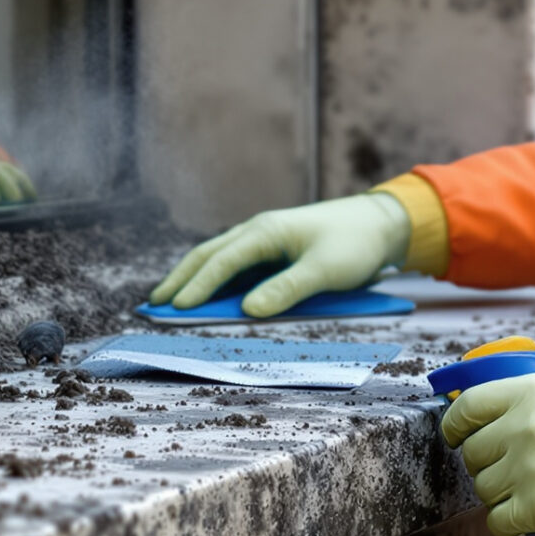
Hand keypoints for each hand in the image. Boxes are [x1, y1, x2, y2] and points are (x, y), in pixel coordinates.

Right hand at [147, 193, 410, 317]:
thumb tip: (248, 311)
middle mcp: (259, 232)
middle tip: (153, 305)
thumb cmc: (354, 245)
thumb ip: (287, 290)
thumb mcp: (324, 270)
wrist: (380, 224)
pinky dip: (215, 280)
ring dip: (193, 278)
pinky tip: (204, 295)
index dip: (199, 286)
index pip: (223, 260)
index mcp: (267, 231)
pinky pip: (235, 266)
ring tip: (168, 301)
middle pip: (209, 255)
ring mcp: (264, 241)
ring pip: (218, 258)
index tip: (177, 309)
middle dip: (180, 280)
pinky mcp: (273, 251)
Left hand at [441, 363, 534, 535]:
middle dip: (485, 463)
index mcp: (531, 392)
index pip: (468, 407)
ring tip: (524, 493)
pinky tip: (520, 519)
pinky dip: (505, 524)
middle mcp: (523, 428)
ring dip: (498, 494)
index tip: (454, 436)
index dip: (454, 424)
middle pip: (472, 453)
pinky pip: (497, 521)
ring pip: (484, 488)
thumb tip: (523, 371)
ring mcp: (528, 469)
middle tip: (506, 469)